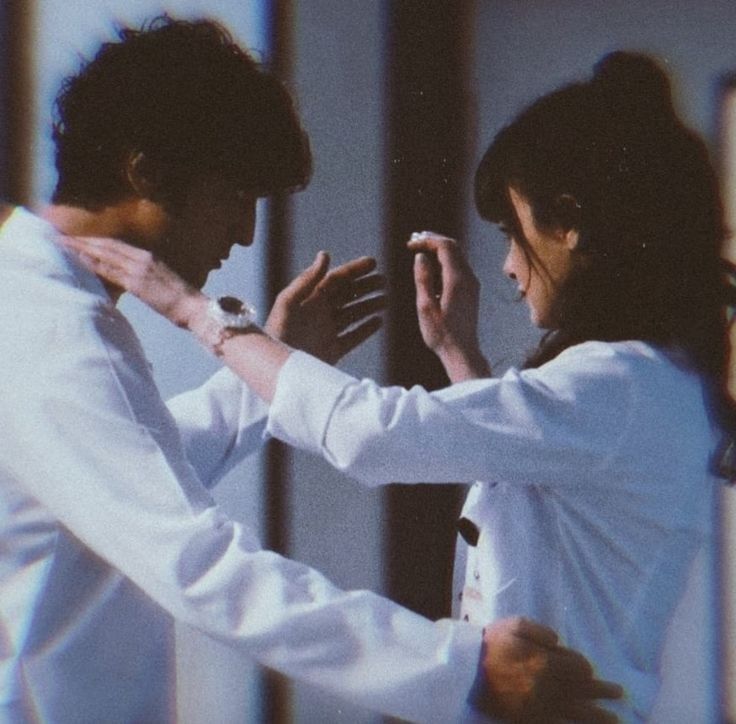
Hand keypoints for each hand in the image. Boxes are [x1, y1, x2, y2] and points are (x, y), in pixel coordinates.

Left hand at [60, 235, 205, 326]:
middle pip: (107, 245)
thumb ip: (145, 277)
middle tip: (61, 236)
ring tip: (63, 244)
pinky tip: (80, 260)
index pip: (116, 245)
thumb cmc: (180, 301)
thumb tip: (131, 280)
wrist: (194, 307)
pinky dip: (94, 263)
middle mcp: (143, 258)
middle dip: (83, 240)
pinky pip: (111, 271)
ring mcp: (139, 269)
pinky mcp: (137, 283)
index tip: (78, 238)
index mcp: (149, 257)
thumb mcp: (161, 283)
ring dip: (82, 248)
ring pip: (105, 254)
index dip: (95, 240)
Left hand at [265, 252, 384, 363]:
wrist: (276, 370)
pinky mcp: (331, 352)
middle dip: (365, 287)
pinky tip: (379, 322)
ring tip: (385, 300)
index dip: (354, 270)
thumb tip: (325, 254)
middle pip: (346, 295)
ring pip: (352, 315)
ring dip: (368, 306)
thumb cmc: (276, 334)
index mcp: (309, 300)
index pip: (335, 279)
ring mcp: (326, 333)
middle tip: (383, 280)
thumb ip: (306, 280)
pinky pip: (353, 338)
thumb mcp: (288, 303)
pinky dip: (366, 330)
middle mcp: (319, 314)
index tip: (373, 262)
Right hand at [407, 231, 489, 381]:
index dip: (427, 240)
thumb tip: (421, 256)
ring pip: (457, 255)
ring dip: (439, 249)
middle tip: (414, 241)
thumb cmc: (441, 333)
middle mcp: (469, 278)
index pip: (445, 246)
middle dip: (433, 240)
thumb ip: (423, 279)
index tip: (410, 244)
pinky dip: (444, 260)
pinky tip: (431, 267)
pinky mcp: (471, 290)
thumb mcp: (425, 306)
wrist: (461, 351)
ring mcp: (472, 284)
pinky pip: (459, 266)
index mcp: (457, 280)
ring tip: (419, 250)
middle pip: (453, 247)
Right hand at [478, 617, 621, 722]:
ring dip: (597, 717)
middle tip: (619, 693)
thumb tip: (558, 641)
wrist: (466, 672)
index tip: (584, 668)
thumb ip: (540, 631)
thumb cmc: (491, 644)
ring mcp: (541, 707)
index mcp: (547, 663)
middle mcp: (550, 687)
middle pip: (584, 691)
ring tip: (615, 720)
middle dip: (603, 692)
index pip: (579, 667)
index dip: (583, 666)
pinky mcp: (531, 720)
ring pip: (576, 713)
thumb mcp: (514, 625)